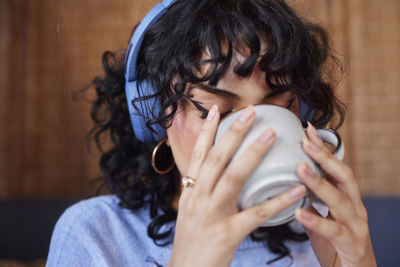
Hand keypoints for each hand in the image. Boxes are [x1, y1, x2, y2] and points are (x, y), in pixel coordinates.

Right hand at [168, 105, 306, 266]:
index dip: (206, 131)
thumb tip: (217, 173)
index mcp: (190, 192)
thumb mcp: (190, 211)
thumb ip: (202, 191)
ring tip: (271, 135)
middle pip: (216, 158)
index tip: (215, 110)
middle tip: (250, 112)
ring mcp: (211, 215)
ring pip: (233, 178)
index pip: (197, 155)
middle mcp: (198, 198)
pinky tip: (296, 189)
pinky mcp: (227, 234)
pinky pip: (257, 214)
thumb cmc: (192, 243)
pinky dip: (278, 200)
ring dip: (253, 154)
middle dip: (232, 133)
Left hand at [295, 123, 376, 266]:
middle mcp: (355, 208)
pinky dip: (316, 221)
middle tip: (304, 141)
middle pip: (344, 176)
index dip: (323, 149)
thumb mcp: (324, 216)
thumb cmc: (338, 243)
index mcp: (347, 198)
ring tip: (301, 168)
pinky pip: (333, 231)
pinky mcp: (352, 245)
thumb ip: (312, 201)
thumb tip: (291, 183)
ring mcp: (356, 226)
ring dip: (320, 183)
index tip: (306, 130)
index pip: (336, 168)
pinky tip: (299, 212)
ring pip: (341, 200)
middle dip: (325, 157)